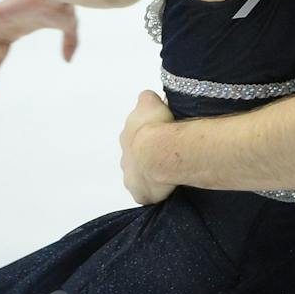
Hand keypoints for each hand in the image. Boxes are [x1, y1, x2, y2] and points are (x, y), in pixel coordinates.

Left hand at [119, 90, 176, 205]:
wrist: (157, 152)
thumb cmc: (155, 126)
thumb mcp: (150, 102)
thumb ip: (146, 99)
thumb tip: (148, 98)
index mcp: (126, 137)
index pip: (136, 135)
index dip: (149, 134)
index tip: (163, 133)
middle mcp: (125, 158)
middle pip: (136, 158)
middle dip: (148, 155)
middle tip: (167, 152)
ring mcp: (131, 178)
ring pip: (140, 177)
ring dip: (151, 174)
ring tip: (169, 171)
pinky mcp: (140, 195)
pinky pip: (148, 194)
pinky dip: (156, 192)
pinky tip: (168, 188)